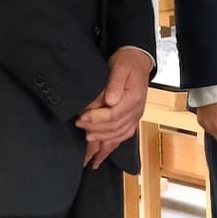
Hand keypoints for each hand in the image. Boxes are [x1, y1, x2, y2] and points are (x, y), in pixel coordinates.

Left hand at [75, 47, 151, 164]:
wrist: (137, 63)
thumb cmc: (126, 64)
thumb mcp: (119, 68)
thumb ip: (114, 84)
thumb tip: (110, 100)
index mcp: (134, 98)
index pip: (114, 115)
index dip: (96, 119)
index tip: (81, 117)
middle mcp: (136, 111)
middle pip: (115, 127)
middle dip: (95, 129)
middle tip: (79, 126)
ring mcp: (135, 117)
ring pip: (119, 135)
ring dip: (103, 141)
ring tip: (87, 143)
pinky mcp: (131, 120)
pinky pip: (123, 136)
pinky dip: (112, 146)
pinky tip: (101, 154)